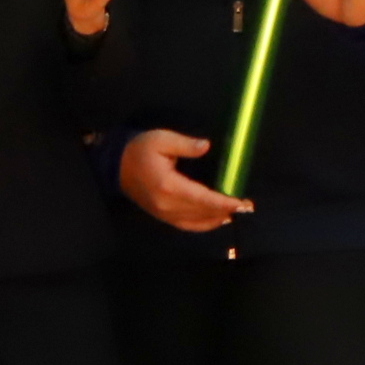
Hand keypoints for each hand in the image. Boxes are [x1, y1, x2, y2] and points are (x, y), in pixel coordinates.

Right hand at [121, 126, 245, 231]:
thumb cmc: (140, 150)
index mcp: (168, 186)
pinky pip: (187, 226)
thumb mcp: (161, 139)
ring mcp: (164, 214)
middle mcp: (167, 205)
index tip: (241, 202)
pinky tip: (217, 220)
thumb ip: (185, 144)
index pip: (202, 198)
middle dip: (226, 210)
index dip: (223, 202)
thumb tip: (206, 146)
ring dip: (218, 219)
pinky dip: (204, 225)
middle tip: (247, 206)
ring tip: (237, 213)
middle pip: (202, 212)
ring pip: (197, 222)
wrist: (116, 166)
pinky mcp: (163, 217)